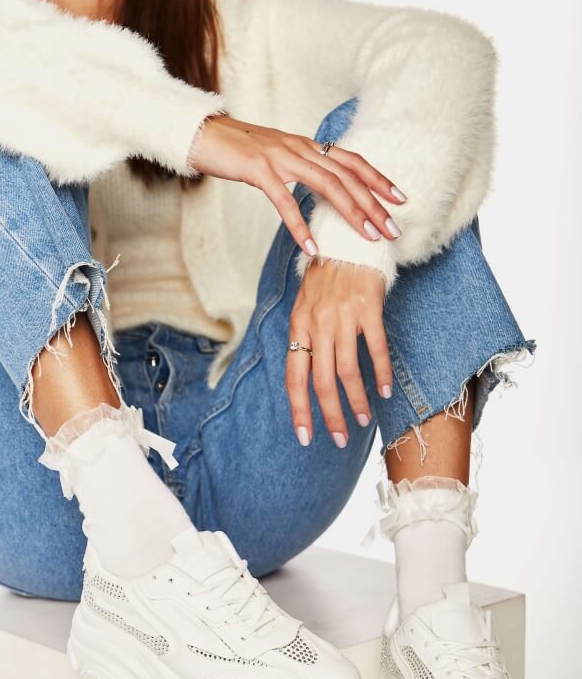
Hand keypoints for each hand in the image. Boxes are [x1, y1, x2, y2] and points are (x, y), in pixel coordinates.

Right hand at [189, 115, 405, 254]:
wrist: (204, 135)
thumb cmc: (239, 151)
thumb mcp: (278, 158)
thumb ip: (302, 169)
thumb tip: (323, 189)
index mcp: (307, 146)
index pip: (352, 161)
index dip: (378, 179)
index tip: (399, 199)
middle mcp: (300, 148)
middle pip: (347, 176)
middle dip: (374, 204)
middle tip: (393, 229)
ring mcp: (280, 158)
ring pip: (327, 185)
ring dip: (351, 213)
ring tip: (367, 237)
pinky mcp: (259, 170)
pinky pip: (284, 201)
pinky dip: (300, 226)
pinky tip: (312, 246)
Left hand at [285, 260, 392, 446]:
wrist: (347, 239)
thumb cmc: (327, 278)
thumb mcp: (305, 307)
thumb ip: (306, 340)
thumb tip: (307, 378)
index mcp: (298, 326)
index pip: (294, 377)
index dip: (299, 410)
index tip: (305, 436)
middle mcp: (317, 324)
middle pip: (322, 381)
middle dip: (330, 415)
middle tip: (340, 438)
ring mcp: (343, 316)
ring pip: (348, 371)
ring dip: (357, 400)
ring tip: (363, 419)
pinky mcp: (368, 308)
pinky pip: (375, 349)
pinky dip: (380, 373)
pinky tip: (384, 390)